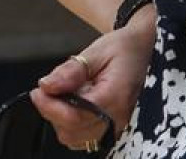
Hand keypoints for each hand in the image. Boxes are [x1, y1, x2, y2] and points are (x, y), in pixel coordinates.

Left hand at [30, 5, 155, 148]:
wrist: (147, 47)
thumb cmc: (126, 47)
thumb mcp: (99, 50)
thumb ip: (73, 70)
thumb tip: (47, 85)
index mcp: (116, 97)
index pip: (73, 116)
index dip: (50, 106)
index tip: (39, 91)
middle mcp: (118, 117)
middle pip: (71, 130)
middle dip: (54, 111)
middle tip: (53, 87)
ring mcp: (117, 126)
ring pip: (74, 137)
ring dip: (62, 119)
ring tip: (69, 94)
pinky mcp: (112, 128)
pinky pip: (83, 138)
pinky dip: (71, 125)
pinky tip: (76, 105)